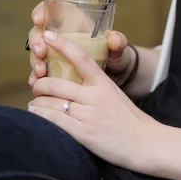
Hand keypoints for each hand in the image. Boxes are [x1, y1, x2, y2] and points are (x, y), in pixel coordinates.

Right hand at [28, 2, 135, 86]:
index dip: (41, 11)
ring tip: (40, 71)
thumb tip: (115, 39)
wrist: (114, 78)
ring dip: (34, 60)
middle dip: (35, 41)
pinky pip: (38, 71)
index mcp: (74, 23)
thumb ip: (118, 43)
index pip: (51, 10)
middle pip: (38, 32)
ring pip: (36, 53)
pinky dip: (34, 77)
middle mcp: (60, 37)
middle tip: (41, 52)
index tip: (39, 20)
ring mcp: (54, 54)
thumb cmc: (115, 57)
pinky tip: (35, 82)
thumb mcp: (118, 49)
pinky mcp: (53, 70)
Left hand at [28, 30, 162, 170]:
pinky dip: (40, 116)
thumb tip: (75, 85)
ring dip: (37, 102)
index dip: (63, 45)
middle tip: (36, 86)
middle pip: (57, 84)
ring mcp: (89, 115)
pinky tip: (36, 115)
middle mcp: (95, 96)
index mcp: (104, 84)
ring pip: (51, 103)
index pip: (81, 58)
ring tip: (34, 104)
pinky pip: (54, 120)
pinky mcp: (84, 133)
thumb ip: (98, 88)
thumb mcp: (117, 96)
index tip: (49, 35)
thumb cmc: (132, 122)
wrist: (146, 144)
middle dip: (41, 84)